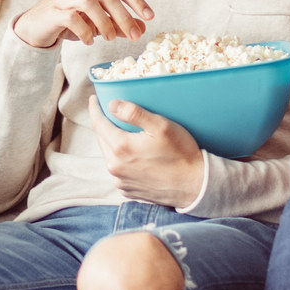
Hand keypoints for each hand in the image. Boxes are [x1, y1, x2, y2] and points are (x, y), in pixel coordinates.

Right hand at [12, 0, 152, 48]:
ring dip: (105, 23)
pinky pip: (73, 17)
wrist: (36, 27)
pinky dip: (85, 30)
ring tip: (110, 39)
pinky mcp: (54, 10)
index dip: (137, 2)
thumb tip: (142, 28)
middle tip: (134, 37)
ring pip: (91, 2)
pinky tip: (89, 41)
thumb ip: (118, 24)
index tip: (150, 17)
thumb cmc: (69, 22)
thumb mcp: (97, 23)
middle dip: (124, 17)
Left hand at [89, 97, 204, 207]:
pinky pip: (118, 170)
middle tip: (107, 112)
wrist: (195, 185)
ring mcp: (121, 181)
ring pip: (108, 155)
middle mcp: (115, 167)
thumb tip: (111, 104)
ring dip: (111, 142)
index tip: (94, 99)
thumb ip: (134, 113)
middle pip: (101, 139)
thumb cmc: (181, 154)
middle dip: (102, 124)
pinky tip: (131, 154)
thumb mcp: (161, 126)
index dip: (95, 109)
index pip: (98, 123)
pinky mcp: (128, 190)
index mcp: (121, 148)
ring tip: (119, 131)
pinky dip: (120, 159)